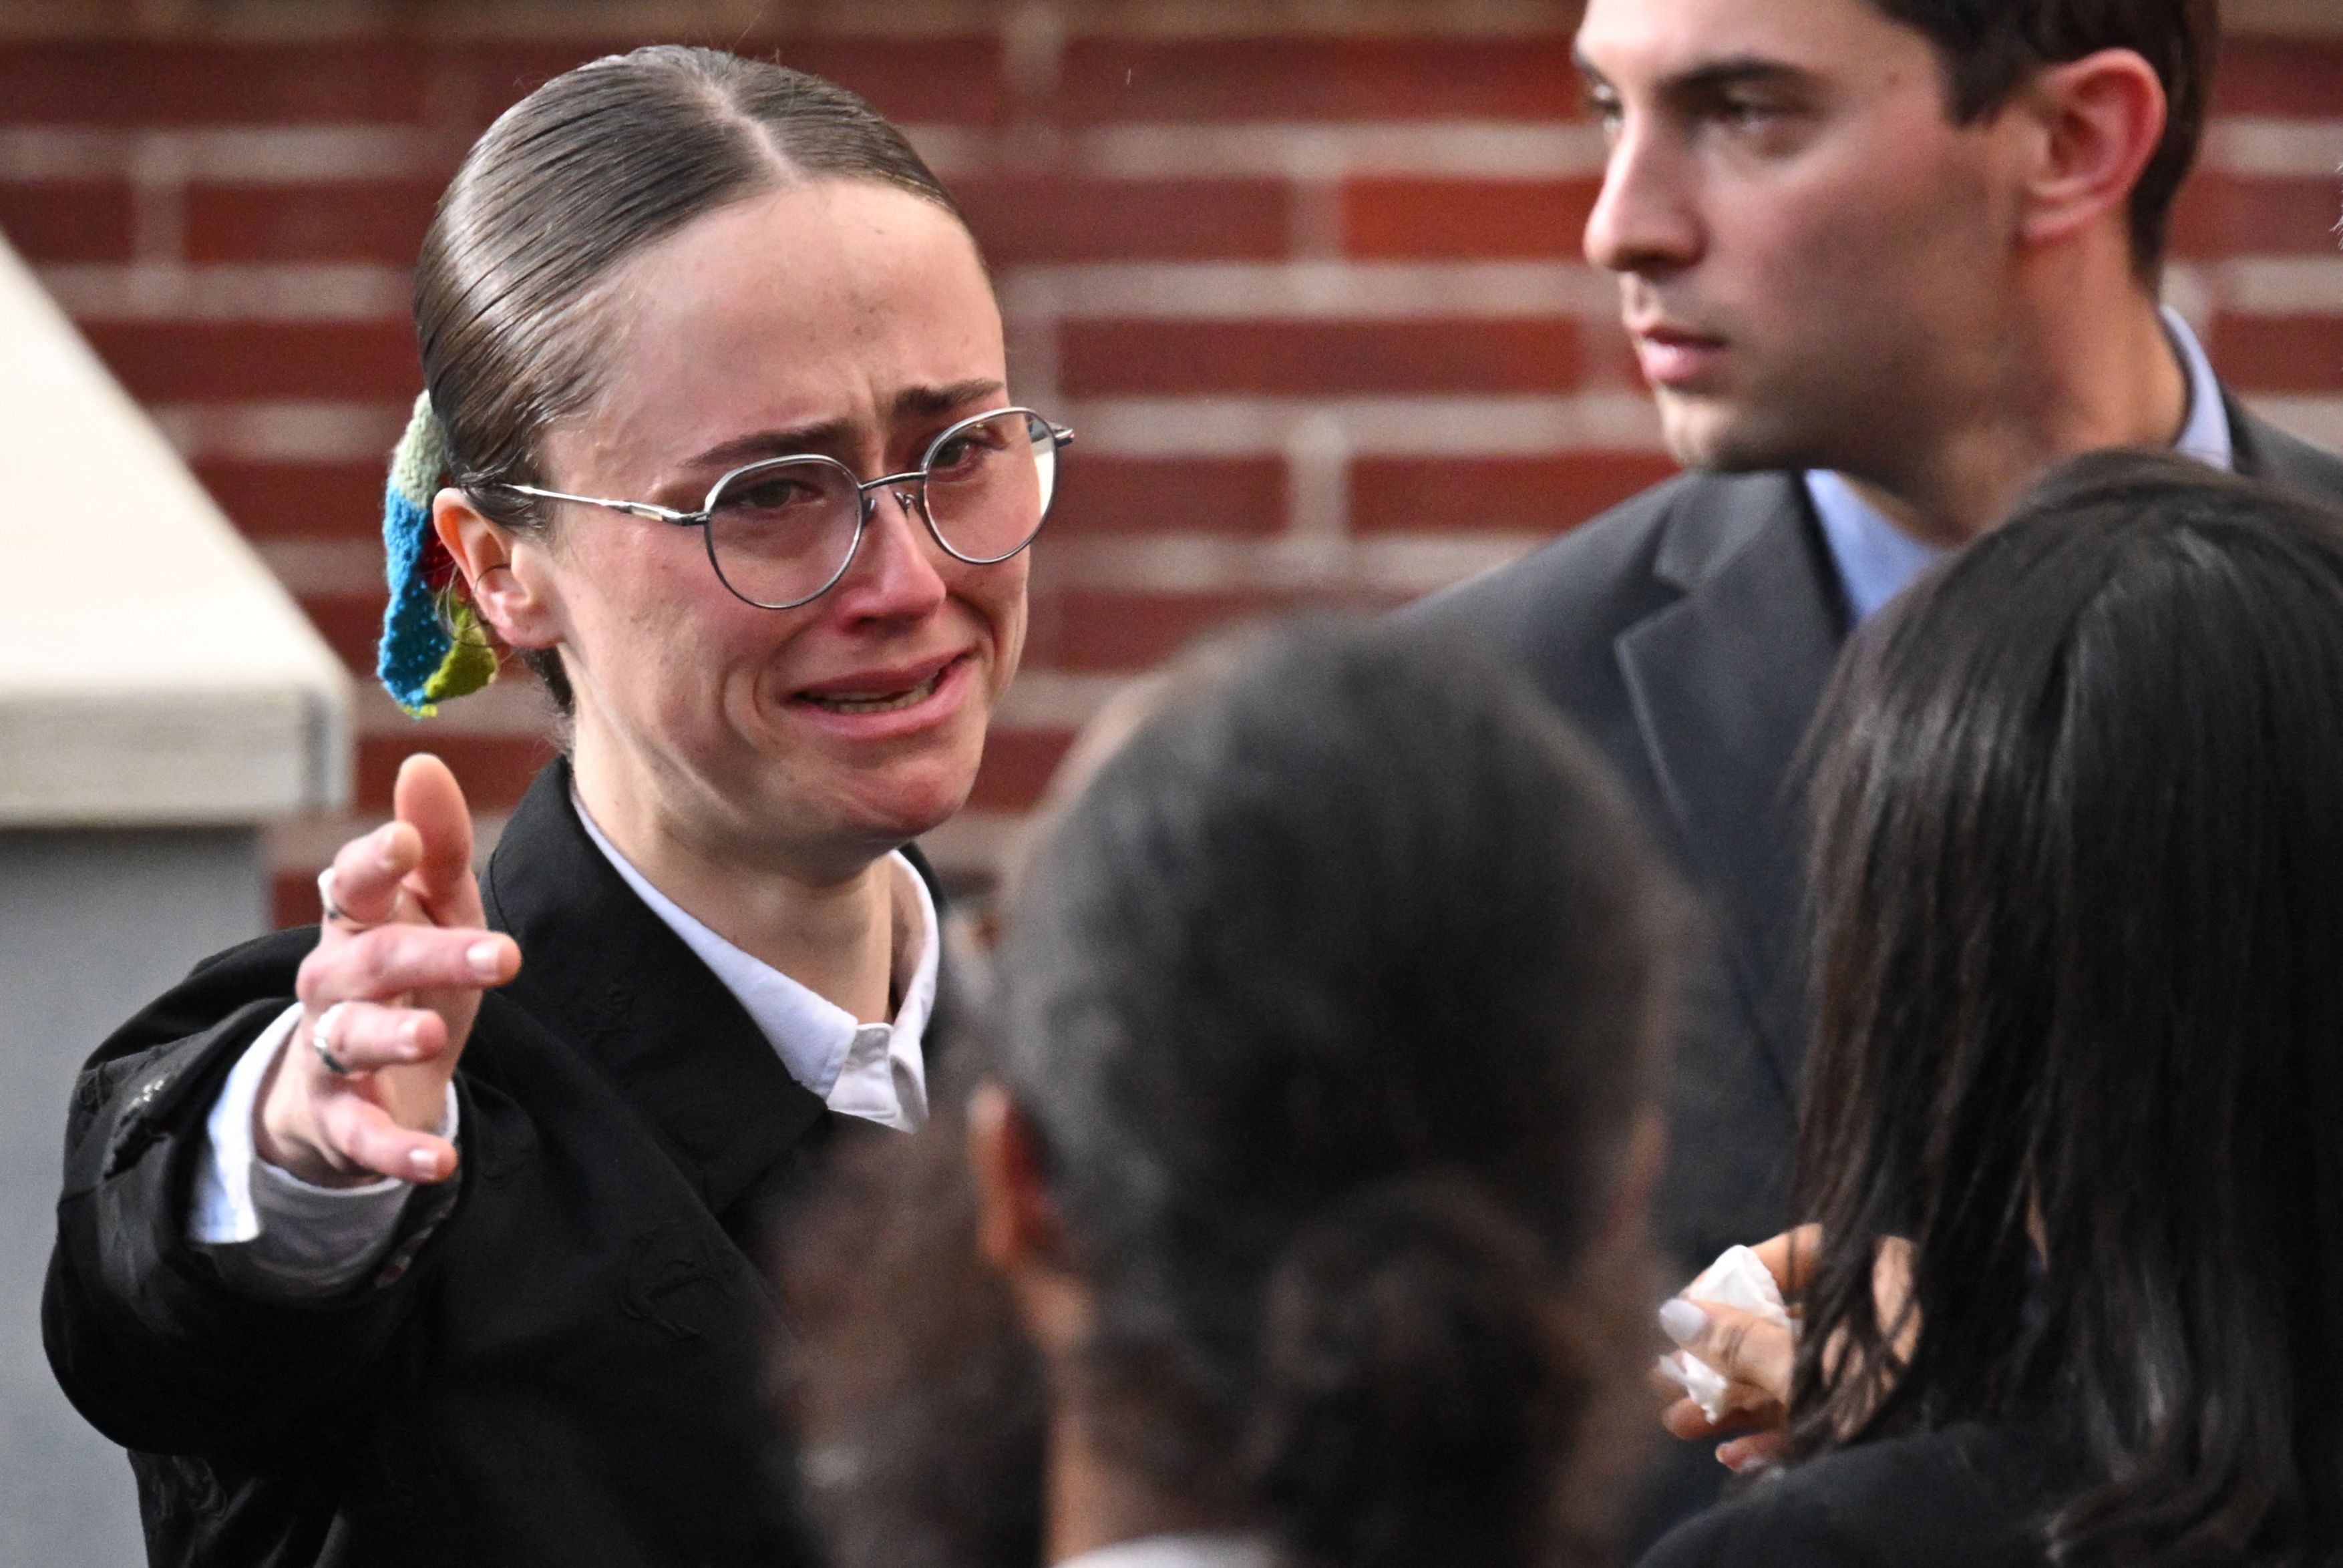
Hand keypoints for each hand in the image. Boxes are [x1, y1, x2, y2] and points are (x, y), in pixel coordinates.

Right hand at [255, 754, 518, 1186]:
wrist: (349, 1082)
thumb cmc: (404, 976)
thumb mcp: (432, 912)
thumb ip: (436, 846)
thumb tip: (425, 760)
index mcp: (357, 923)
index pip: (354, 882)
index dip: (375, 862)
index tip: (406, 841)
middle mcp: (333, 981)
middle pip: (376, 960)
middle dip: (432, 954)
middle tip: (503, 955)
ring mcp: (331, 1050)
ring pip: (351, 1038)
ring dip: (393, 1037)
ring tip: (432, 1037)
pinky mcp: (341, 1118)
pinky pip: (364, 1136)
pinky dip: (398, 1150)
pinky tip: (441, 1162)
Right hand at [1652, 1225, 1915, 1471]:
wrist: (1988, 1482)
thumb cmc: (1906, 1404)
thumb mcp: (1809, 1372)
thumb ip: (1742, 1344)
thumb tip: (1674, 1314)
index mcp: (1889, 1274)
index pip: (1799, 1254)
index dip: (1731, 1280)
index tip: (1685, 1309)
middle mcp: (1898, 1314)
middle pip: (1791, 1324)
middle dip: (1722, 1360)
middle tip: (1666, 1381)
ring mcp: (1903, 1369)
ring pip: (1807, 1376)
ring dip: (1740, 1402)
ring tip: (1679, 1424)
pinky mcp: (1907, 1418)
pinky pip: (1837, 1414)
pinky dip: (1787, 1432)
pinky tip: (1736, 1456)